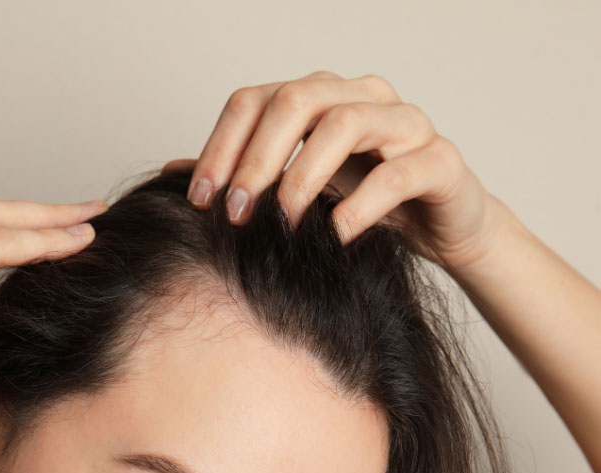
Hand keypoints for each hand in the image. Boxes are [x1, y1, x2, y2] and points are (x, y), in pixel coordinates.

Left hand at [166, 70, 506, 270]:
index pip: (254, 100)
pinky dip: (360, 206)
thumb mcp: (294, 186)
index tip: (200, 199)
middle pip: (295, 101)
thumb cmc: (362, 200)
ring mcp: (405, 122)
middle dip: (257, 160)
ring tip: (285, 225)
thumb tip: (172, 169)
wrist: (441, 226)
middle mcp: (361, 95)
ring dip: (303, 178)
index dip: (220, 146)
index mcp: (320, 95)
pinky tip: (336, 235)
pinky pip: (398, 172)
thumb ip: (241, 174)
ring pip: (345, 124)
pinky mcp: (440, 159)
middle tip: (237, 213)